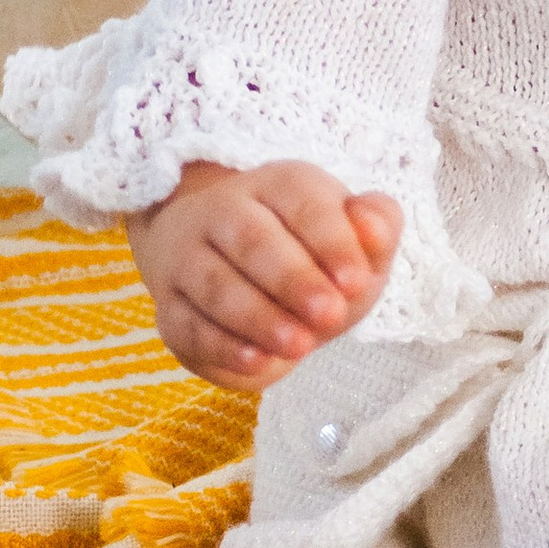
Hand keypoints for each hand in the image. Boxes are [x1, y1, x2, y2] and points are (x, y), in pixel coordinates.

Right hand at [125, 161, 401, 386]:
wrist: (239, 276)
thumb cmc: (312, 258)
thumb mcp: (354, 242)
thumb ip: (376, 227)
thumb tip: (374, 225)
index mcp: (280, 186)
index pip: (302, 204)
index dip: (331, 241)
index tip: (357, 281)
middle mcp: (225, 211)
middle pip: (252, 240)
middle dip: (293, 280)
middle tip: (331, 316)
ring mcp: (190, 258)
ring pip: (216, 284)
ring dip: (259, 317)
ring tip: (300, 345)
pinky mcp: (172, 307)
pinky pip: (189, 325)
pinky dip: (222, 345)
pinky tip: (256, 361)